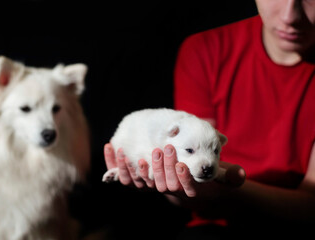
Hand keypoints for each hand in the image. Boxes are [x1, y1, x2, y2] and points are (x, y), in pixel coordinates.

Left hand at [104, 143, 245, 200]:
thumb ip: (229, 174)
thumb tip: (241, 175)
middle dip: (161, 166)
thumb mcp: (218, 174)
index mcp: (185, 190)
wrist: (185, 178)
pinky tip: (110, 146)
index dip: (183, 178)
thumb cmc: (203, 174)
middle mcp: (167, 190)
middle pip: (161, 183)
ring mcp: (150, 185)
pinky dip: (114, 163)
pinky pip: (122, 176)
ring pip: (139, 182)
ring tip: (129, 151)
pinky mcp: (137, 179)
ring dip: (131, 167)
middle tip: (163, 148)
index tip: (182, 165)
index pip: (185, 188)